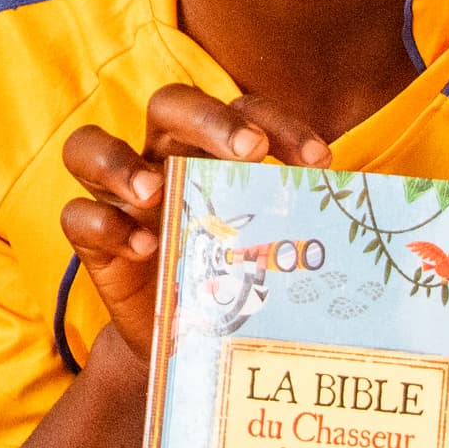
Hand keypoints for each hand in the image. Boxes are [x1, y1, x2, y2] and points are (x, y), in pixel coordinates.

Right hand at [59, 83, 333, 355]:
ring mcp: (120, 198)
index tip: (319, 162)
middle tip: (248, 151)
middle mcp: (161, 158)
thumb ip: (303, 223)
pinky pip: (76, 216)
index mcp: (210, 147)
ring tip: (154, 192)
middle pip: (167, 104)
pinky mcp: (92, 243)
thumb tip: (372, 214)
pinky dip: (103, 224)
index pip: (241, 108)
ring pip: (88, 146)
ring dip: (119, 163)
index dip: (279, 122)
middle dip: (208, 118)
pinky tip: (144, 249)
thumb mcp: (272, 247)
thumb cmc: (237, 278)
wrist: (191, 343)